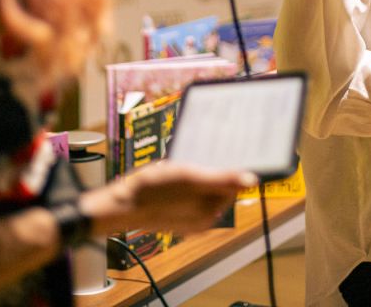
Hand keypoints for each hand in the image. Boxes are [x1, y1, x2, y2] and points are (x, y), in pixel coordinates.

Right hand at [81, 161, 255, 237]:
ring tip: (182, 162)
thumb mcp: (190, 178)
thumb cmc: (152, 191)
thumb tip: (252, 180)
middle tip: (199, 154)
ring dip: (196, 174)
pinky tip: (171, 172)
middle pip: (217, 189)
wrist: (119, 205)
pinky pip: (186, 193)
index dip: (229, 169)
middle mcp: (201, 219)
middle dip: (211, 171)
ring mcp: (185, 217)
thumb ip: (221, 180)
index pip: (232, 187)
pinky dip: (183, 181)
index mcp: (209, 214)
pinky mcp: (172, 213)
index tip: (225, 152)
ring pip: (200, 190)